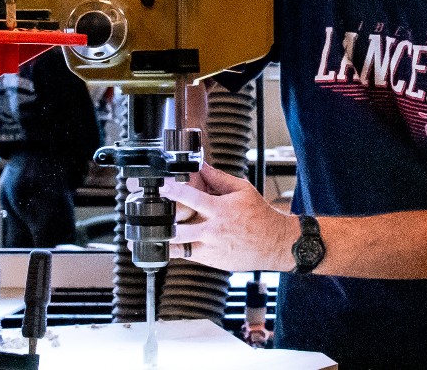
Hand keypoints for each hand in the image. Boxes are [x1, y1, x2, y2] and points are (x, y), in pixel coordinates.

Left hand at [160, 163, 298, 271]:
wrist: (273, 243)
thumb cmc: (259, 216)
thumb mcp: (243, 190)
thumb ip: (219, 178)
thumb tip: (202, 166)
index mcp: (220, 210)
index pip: (192, 198)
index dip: (174, 191)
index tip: (161, 186)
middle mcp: (212, 230)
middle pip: (177, 229)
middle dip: (162, 222)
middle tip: (152, 214)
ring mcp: (209, 247)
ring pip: (176, 247)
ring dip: (164, 239)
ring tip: (154, 231)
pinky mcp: (209, 260)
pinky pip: (184, 255)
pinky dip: (176, 248)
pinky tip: (172, 241)